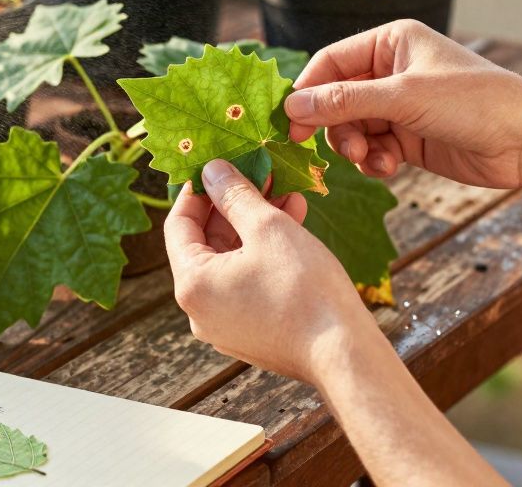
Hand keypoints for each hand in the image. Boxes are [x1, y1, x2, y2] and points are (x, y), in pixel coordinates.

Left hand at [164, 159, 374, 382]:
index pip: (178, 225)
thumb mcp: (268, 228)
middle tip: (259, 174)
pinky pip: (247, 283)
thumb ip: (235, 194)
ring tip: (285, 195)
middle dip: (234, 205)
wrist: (344, 354)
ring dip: (254, 226)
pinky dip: (264, 254)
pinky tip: (293, 225)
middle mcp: (200, 311)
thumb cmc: (304, 289)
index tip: (217, 166)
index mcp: (192, 285)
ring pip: (231, 262)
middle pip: (206, 244)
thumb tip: (212, 170)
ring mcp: (225, 325)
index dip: (197, 190)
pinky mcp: (251, 333)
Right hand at [286, 19, 521, 189]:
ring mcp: (401, 105)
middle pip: (337, 98)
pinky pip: (373, 147)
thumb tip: (292, 107)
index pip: (331, 61)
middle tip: (341, 150)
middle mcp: (393, 70)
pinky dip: (374, 160)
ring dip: (356, 146)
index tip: (291, 123)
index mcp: (391, 41)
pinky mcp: (410, 137)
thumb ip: (344, 101)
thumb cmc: (474, 102)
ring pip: (353, 126)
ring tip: (371, 159)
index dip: (308, 91)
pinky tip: (390, 167)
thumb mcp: (404, 97)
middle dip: (336, 125)